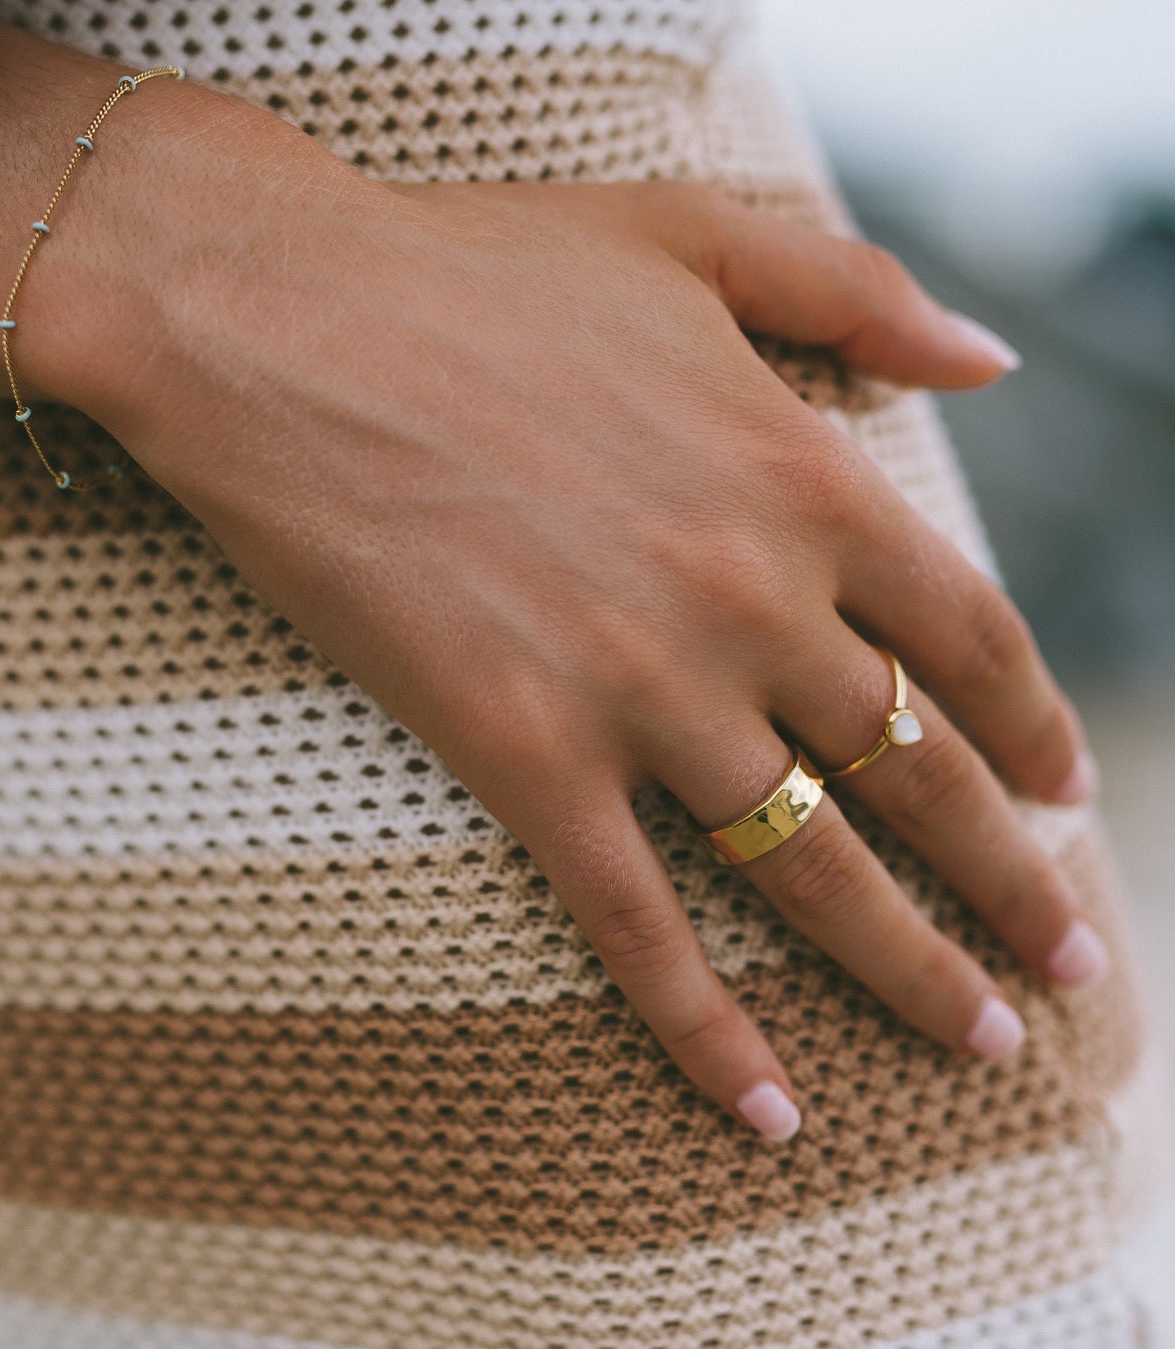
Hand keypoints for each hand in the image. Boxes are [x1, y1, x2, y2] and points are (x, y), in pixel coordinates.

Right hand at [39, 106, 1101, 1143]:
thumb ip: (854, 288)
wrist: (279, 322)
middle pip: (919, 775)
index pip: (968, 635)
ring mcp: (637, 688)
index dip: (1033, 728)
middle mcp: (746, 597)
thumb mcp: (688, 235)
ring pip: (808, 866)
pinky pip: (636, 923)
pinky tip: (765, 1110)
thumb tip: (991, 362)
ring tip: (974, 1043)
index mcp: (800, 474)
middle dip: (1014, 885)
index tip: (1069, 798)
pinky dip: (706, 1028)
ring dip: (907, 969)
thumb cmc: (471, 269)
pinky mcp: (519, 754)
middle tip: (1071, 973)